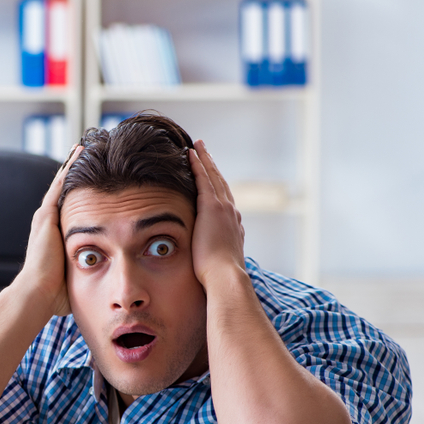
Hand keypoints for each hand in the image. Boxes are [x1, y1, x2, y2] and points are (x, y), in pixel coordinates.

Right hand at [14, 146, 82, 316]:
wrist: (37, 294)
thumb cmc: (56, 294)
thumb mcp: (76, 276)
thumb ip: (88, 271)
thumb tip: (109, 281)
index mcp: (55, 236)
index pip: (71, 208)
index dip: (82, 192)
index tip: (94, 179)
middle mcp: (48, 222)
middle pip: (65, 191)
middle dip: (76, 172)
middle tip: (88, 151)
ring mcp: (45, 217)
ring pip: (62, 184)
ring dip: (72, 165)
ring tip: (83, 145)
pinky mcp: (46, 216)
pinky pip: (59, 186)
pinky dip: (68, 168)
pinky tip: (78, 152)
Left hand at [189, 139, 245, 288]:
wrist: (225, 277)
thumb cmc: (218, 277)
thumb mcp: (218, 262)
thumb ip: (213, 255)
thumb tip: (207, 262)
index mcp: (233, 226)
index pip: (224, 201)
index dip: (218, 186)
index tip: (212, 176)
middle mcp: (231, 213)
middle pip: (221, 183)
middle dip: (213, 167)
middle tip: (205, 151)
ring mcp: (223, 209)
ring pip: (213, 177)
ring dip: (205, 160)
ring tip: (198, 146)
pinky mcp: (211, 207)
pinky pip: (204, 179)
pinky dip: (198, 165)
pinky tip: (190, 153)